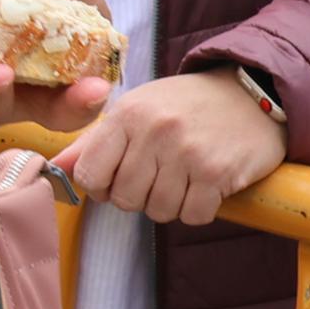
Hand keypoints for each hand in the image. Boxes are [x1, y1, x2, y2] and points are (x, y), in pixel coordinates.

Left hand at [55, 71, 286, 227]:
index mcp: (126, 115)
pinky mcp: (219, 172)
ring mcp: (187, 152)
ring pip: (158, 211)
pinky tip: (205, 187)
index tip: (116, 181)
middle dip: (138, 198)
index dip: (100, 187)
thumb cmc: (185, 105)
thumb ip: (96, 141)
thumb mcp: (136, 110)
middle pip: (124, 198)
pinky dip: (198, 210)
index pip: (89, 174)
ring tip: (182, 180)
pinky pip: (194, 215)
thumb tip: (56, 168)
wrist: (252, 93)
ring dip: (170, 205)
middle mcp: (153, 132)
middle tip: (157, 179)